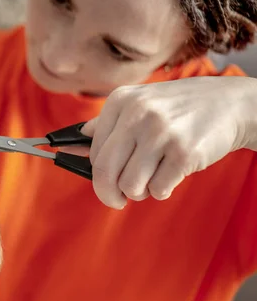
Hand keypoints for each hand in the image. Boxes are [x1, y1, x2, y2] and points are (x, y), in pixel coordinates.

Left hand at [78, 76, 256, 208]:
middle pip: (104, 172)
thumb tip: (69, 144)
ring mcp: (161, 133)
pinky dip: (162, 190)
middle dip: (108, 194)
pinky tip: (172, 174)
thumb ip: (104, 125)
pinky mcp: (184, 153)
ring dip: (140, 191)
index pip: (93, 152)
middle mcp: (138, 114)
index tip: (104, 183)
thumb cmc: (178, 110)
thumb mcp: (139, 104)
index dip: (96, 174)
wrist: (231, 103)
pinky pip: (157, 190)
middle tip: (118, 199)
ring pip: (130, 186)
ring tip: (153, 178)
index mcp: (120, 101)